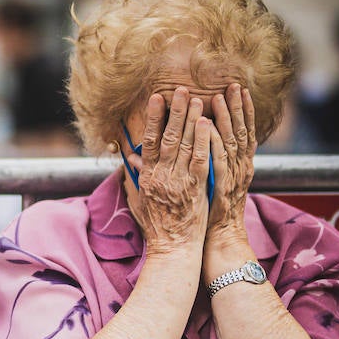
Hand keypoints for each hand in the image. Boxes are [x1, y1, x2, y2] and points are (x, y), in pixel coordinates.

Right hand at [134, 87, 211, 255]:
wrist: (173, 249)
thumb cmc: (158, 226)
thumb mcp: (140, 200)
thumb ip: (136, 177)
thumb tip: (130, 159)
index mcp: (147, 177)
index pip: (150, 141)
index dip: (153, 118)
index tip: (156, 98)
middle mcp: (160, 175)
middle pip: (168, 137)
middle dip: (175, 111)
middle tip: (180, 89)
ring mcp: (178, 181)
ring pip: (184, 144)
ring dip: (191, 119)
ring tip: (197, 98)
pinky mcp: (194, 187)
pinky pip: (199, 159)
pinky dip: (203, 140)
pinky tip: (207, 123)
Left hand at [206, 83, 254, 241]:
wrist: (220, 238)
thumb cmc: (213, 210)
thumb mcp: (215, 181)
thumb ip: (212, 161)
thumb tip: (205, 143)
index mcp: (240, 165)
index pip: (244, 132)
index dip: (242, 111)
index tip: (239, 90)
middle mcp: (241, 168)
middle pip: (241, 131)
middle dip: (237, 107)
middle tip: (234, 84)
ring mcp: (233, 177)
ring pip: (232, 142)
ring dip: (225, 118)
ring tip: (220, 97)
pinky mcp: (222, 187)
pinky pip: (219, 161)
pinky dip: (214, 143)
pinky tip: (208, 128)